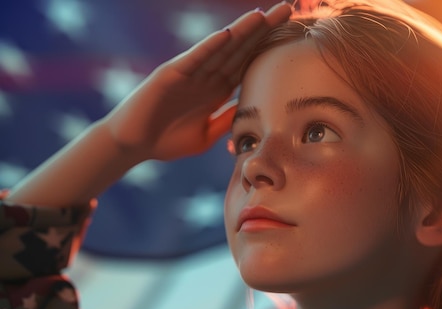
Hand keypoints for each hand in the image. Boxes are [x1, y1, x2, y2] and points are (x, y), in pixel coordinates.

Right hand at [103, 2, 291, 160]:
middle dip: (264, 29)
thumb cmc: (167, 141)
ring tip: (263, 14)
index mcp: (216, 89)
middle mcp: (206, 76)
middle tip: (288, 8)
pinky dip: (210, 47)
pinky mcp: (170, 74)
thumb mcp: (207, 134)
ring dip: (241, 31)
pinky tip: (227, 34)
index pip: (247, 62)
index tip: (293, 33)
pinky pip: (194, 59)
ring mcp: (189, 72)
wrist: (133, 147)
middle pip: (240, 48)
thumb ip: (227, 120)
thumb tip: (251, 113)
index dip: (268, 46)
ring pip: (220, 48)